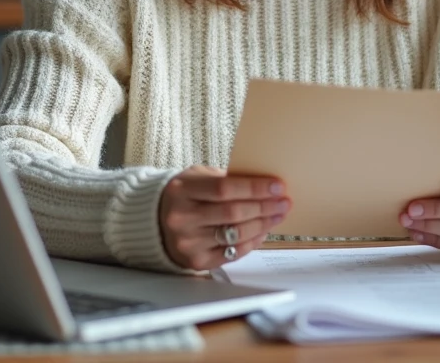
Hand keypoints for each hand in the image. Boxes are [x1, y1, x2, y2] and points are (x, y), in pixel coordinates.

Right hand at [159, 165, 290, 269]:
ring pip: (236, 234)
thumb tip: (265, 185)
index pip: (224, 188)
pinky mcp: (196, 261)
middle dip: (265, 207)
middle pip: (233, 213)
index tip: (277, 186)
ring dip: (263, 224)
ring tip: (278, 215)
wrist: (154, 220)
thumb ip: (225, 179)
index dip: (254, 188)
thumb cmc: (184, 195)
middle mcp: (182, 218)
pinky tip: (263, 231)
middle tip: (284, 201)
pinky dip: (252, 241)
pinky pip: (233, 253)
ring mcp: (188, 242)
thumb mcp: (197, 177)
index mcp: (182, 191)